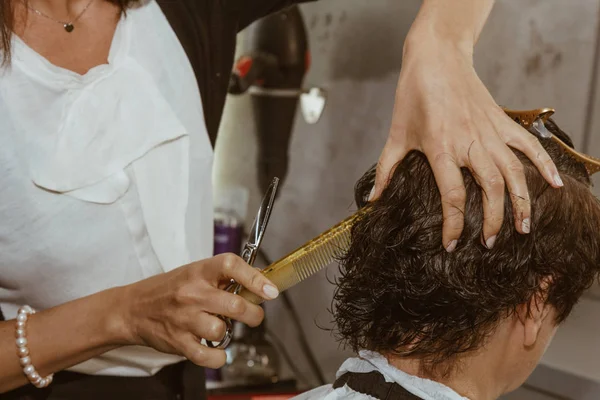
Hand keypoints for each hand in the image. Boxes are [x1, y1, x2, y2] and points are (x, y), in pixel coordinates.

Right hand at [117, 253, 278, 368]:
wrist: (132, 308)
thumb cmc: (170, 289)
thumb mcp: (197, 272)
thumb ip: (227, 275)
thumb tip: (262, 278)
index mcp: (200, 271)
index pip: (231, 265)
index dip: (255, 278)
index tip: (270, 291)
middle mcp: (192, 293)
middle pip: (236, 305)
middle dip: (253, 314)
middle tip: (253, 315)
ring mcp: (184, 319)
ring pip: (222, 331)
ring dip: (227, 333)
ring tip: (220, 328)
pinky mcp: (178, 342)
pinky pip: (208, 356)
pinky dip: (218, 357)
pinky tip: (215, 350)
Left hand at [373, 34, 561, 250]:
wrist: (436, 57)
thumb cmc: (413, 95)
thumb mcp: (396, 134)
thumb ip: (386, 169)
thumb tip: (373, 199)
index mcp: (441, 148)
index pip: (452, 196)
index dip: (453, 225)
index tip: (451, 245)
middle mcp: (470, 142)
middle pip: (490, 189)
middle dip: (492, 221)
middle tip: (489, 243)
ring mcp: (490, 131)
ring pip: (514, 172)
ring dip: (522, 202)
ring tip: (523, 228)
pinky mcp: (502, 120)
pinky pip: (528, 145)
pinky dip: (544, 164)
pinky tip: (555, 185)